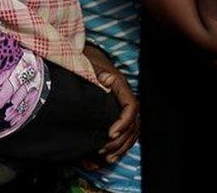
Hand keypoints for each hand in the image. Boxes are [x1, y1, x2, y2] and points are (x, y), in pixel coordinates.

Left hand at [83, 46, 138, 165]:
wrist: (84, 57)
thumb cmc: (85, 61)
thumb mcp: (90, 66)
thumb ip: (98, 73)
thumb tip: (107, 79)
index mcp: (120, 86)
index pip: (131, 107)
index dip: (123, 122)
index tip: (110, 133)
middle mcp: (124, 97)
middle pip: (132, 124)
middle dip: (120, 140)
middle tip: (103, 150)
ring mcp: (120, 106)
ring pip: (130, 132)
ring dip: (120, 147)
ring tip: (106, 158)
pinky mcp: (114, 113)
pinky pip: (123, 134)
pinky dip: (117, 146)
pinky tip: (107, 157)